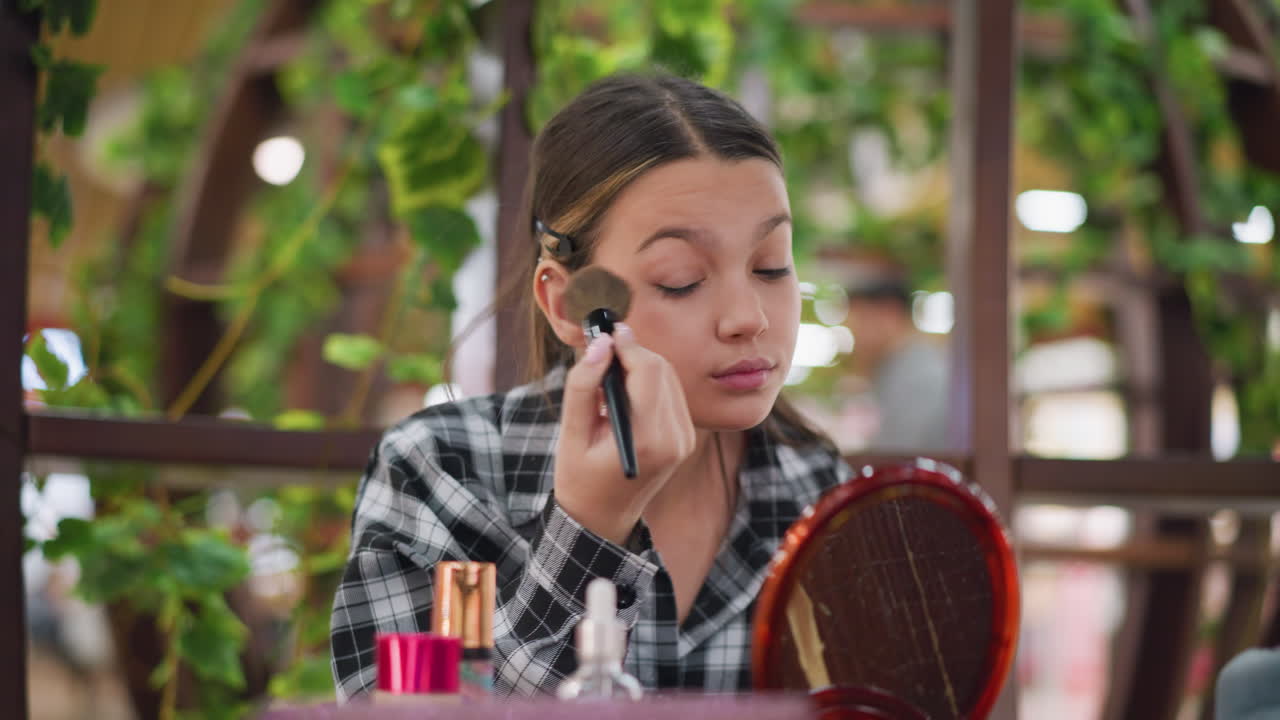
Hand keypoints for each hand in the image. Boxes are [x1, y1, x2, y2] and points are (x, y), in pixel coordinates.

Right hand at [553, 324, 695, 544]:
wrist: (602, 517)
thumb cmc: (579, 476)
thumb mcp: (571, 433)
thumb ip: (583, 386)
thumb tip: (600, 344)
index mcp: (648, 440)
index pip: (648, 370)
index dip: (626, 344)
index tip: (602, 332)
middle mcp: (675, 439)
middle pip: (661, 369)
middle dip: (630, 353)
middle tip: (598, 356)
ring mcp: (685, 439)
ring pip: (668, 376)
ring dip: (638, 367)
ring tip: (605, 385)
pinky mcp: (686, 437)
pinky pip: (670, 392)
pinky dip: (647, 383)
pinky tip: (621, 398)